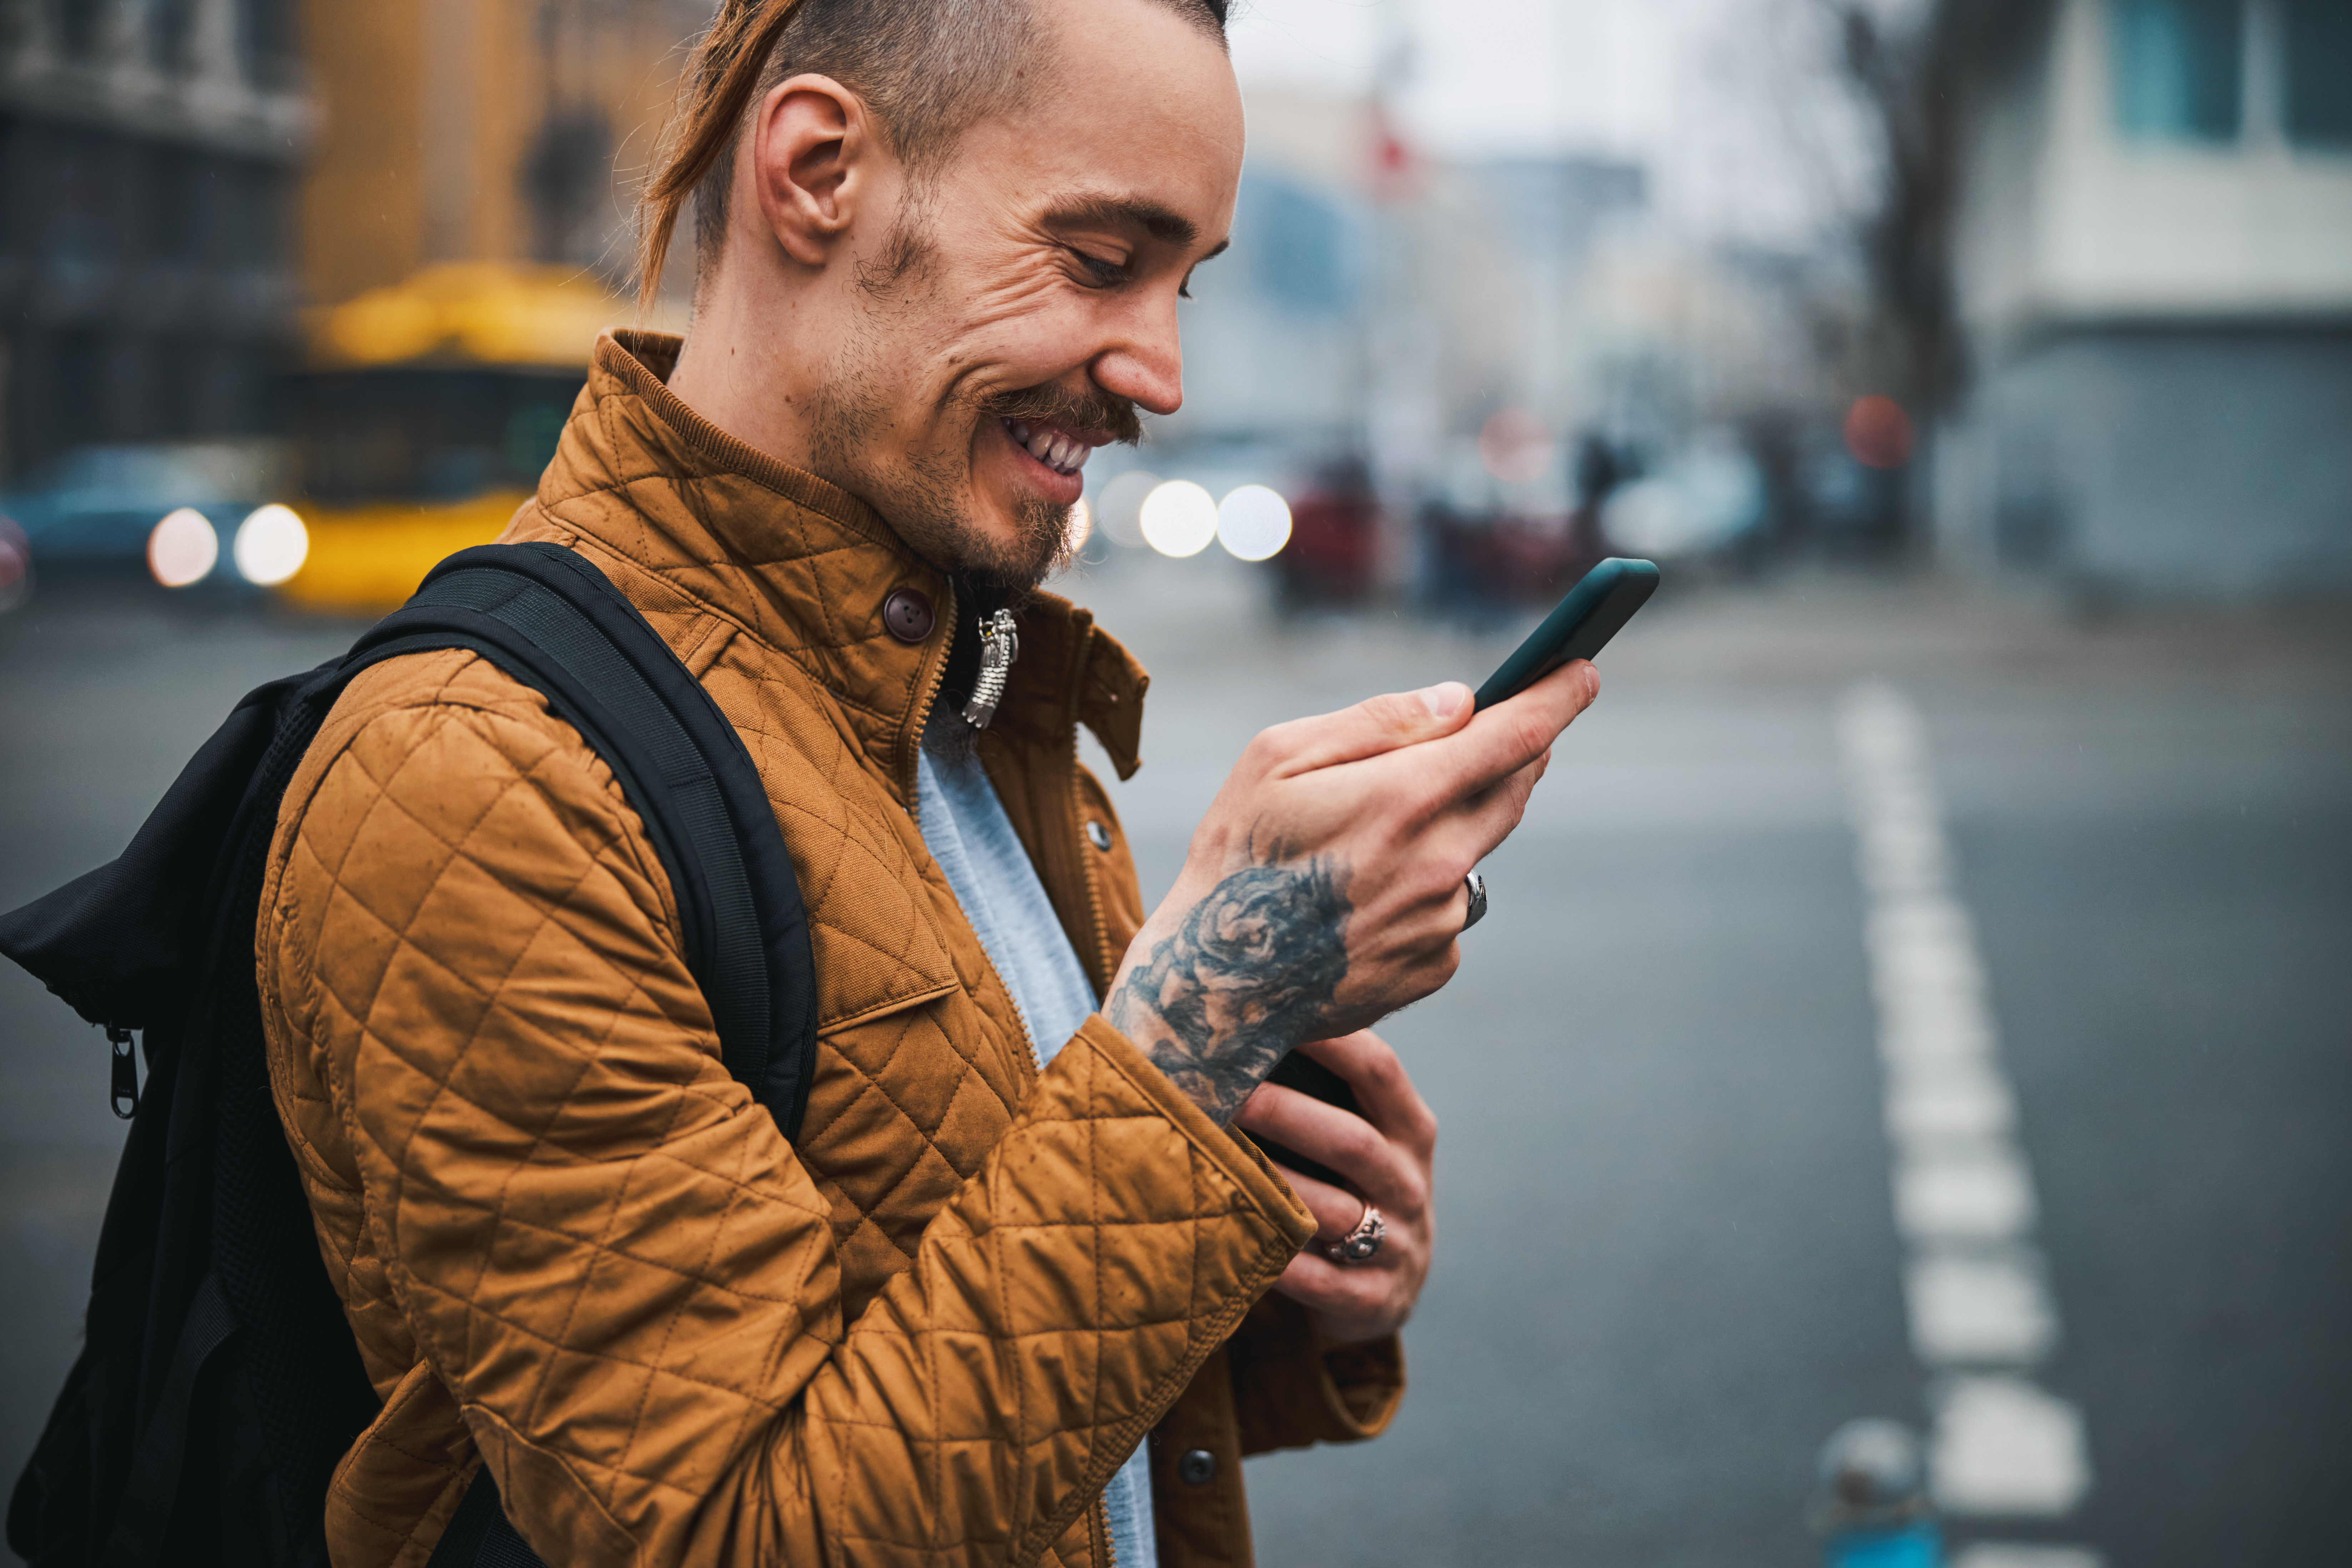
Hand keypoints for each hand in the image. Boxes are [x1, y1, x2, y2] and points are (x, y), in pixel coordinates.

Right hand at [1108, 661, 1597, 1123]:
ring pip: (1474, 849)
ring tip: (1364, 844)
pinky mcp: (1434, 963)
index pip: (1516, 735)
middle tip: (1490, 733)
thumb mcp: (1276, 758)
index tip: (1583, 669)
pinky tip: (1358, 901)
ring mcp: (1442, 919)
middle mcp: (1440, 861)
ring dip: (1447, 827)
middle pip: (1513, 787)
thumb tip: (1459, 701)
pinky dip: (1421, 890)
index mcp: (1405, 797)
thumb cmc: (1234, 857)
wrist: (1214, 989)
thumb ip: (1377, 721)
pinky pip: (1448, 908)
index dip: (1558, 696)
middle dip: (1513, 751)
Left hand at [1234, 1031, 1435, 1345]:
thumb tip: (1238, 1028)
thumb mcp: (1359, 1138)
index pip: (1380, 1070)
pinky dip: (1280, 1264)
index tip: (1272, 1012)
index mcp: (1409, 1129)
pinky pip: (1322, 1281)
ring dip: (1274, 1186)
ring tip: (1215, 1161)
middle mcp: (1409, 1182)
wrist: (1385, 1290)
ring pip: (1332, 1211)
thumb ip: (1324, 1090)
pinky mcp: (1374, 1300)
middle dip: (1286, 1114)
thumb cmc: (1350, 1186)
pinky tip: (1236, 1240)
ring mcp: (1398, 1244)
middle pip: (1352, 1142)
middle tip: (1226, 1093)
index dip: (1333, 1039)